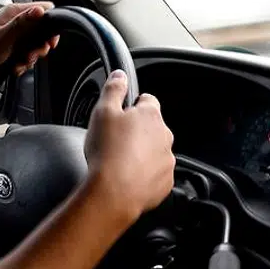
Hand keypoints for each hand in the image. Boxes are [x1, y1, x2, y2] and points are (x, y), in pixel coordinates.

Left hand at [0, 1, 59, 77]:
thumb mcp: (3, 37)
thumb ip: (23, 23)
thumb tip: (40, 10)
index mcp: (13, 12)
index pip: (44, 9)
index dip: (51, 25)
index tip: (48, 42)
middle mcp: (15, 19)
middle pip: (42, 29)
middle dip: (40, 46)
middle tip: (30, 55)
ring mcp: (13, 31)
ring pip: (35, 43)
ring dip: (30, 56)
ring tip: (19, 63)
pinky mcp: (11, 43)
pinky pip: (26, 51)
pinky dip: (23, 61)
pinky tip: (15, 66)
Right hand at [83, 70, 175, 226]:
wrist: (113, 193)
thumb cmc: (107, 152)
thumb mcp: (102, 112)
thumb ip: (114, 89)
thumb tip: (120, 75)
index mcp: (151, 115)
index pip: (147, 100)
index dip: (132, 106)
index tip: (120, 114)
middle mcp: (165, 136)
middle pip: (151, 127)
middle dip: (136, 132)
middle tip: (114, 141)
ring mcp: (167, 160)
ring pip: (154, 151)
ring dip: (141, 153)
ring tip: (119, 162)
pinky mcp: (165, 182)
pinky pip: (155, 174)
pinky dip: (144, 175)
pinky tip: (127, 177)